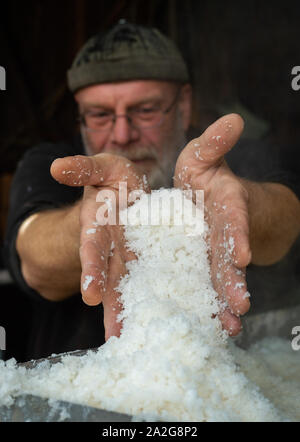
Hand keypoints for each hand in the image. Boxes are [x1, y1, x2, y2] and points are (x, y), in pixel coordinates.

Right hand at [51, 153, 148, 339]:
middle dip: (111, 306)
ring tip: (139, 341)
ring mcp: (134, 256)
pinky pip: (157, 279)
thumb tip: (57, 166)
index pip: (93, 249)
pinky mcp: (154, 258)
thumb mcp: (101, 167)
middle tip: (114, 337)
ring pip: (133, 287)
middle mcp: (115, 247)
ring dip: (133, 312)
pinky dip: (163, 298)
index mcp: (100, 226)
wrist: (131, 190)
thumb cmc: (114, 178)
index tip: (89, 295)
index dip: (91, 270)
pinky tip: (171, 318)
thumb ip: (83, 168)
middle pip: (111, 280)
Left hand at [174, 114, 250, 335]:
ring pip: (217, 278)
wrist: (200, 199)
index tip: (241, 253)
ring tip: (228, 327)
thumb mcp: (202, 156)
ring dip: (222, 301)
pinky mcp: (196, 266)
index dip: (238, 234)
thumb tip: (235, 118)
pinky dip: (203, 305)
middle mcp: (221, 232)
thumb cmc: (202, 174)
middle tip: (241, 304)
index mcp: (225, 203)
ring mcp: (210, 253)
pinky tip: (207, 327)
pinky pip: (199, 286)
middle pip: (228, 257)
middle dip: (234, 279)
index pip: (234, 218)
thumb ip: (213, 143)